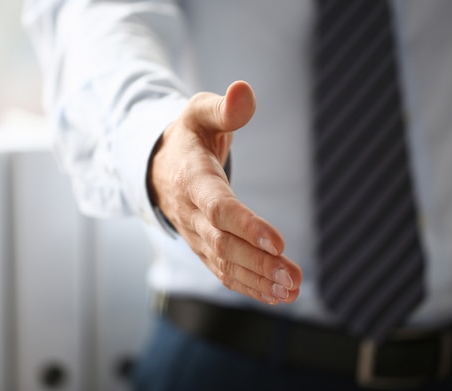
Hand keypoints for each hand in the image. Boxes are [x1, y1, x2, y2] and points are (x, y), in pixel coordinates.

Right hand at [148, 80, 302, 304]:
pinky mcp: (202, 247)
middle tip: (293, 277)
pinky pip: (223, 271)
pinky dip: (249, 286)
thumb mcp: (200, 112)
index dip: (247, 226)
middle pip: (224, 244)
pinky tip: (278, 295)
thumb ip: (223, 107)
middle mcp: (191, 213)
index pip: (219, 208)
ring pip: (224, 264)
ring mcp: (194, 235)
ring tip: (292, 291)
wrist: (158, 167)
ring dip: (258, 280)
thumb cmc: (188, 136)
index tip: (279, 243)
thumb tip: (244, 92)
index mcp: (191, 179)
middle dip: (258, 263)